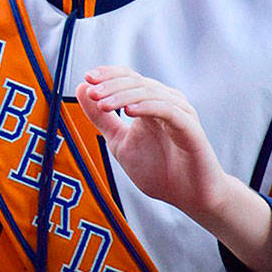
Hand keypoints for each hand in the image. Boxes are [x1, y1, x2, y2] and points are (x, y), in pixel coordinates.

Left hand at [75, 66, 227, 216]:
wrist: (189, 197)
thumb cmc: (159, 170)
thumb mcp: (120, 142)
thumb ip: (101, 118)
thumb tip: (81, 89)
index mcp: (150, 102)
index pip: (128, 77)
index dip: (108, 74)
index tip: (87, 79)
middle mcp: (167, 102)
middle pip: (137, 81)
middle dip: (111, 85)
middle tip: (92, 92)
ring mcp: (180, 112)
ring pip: (150, 92)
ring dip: (123, 96)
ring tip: (103, 104)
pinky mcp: (190, 127)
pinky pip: (168, 110)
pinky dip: (147, 107)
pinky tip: (129, 111)